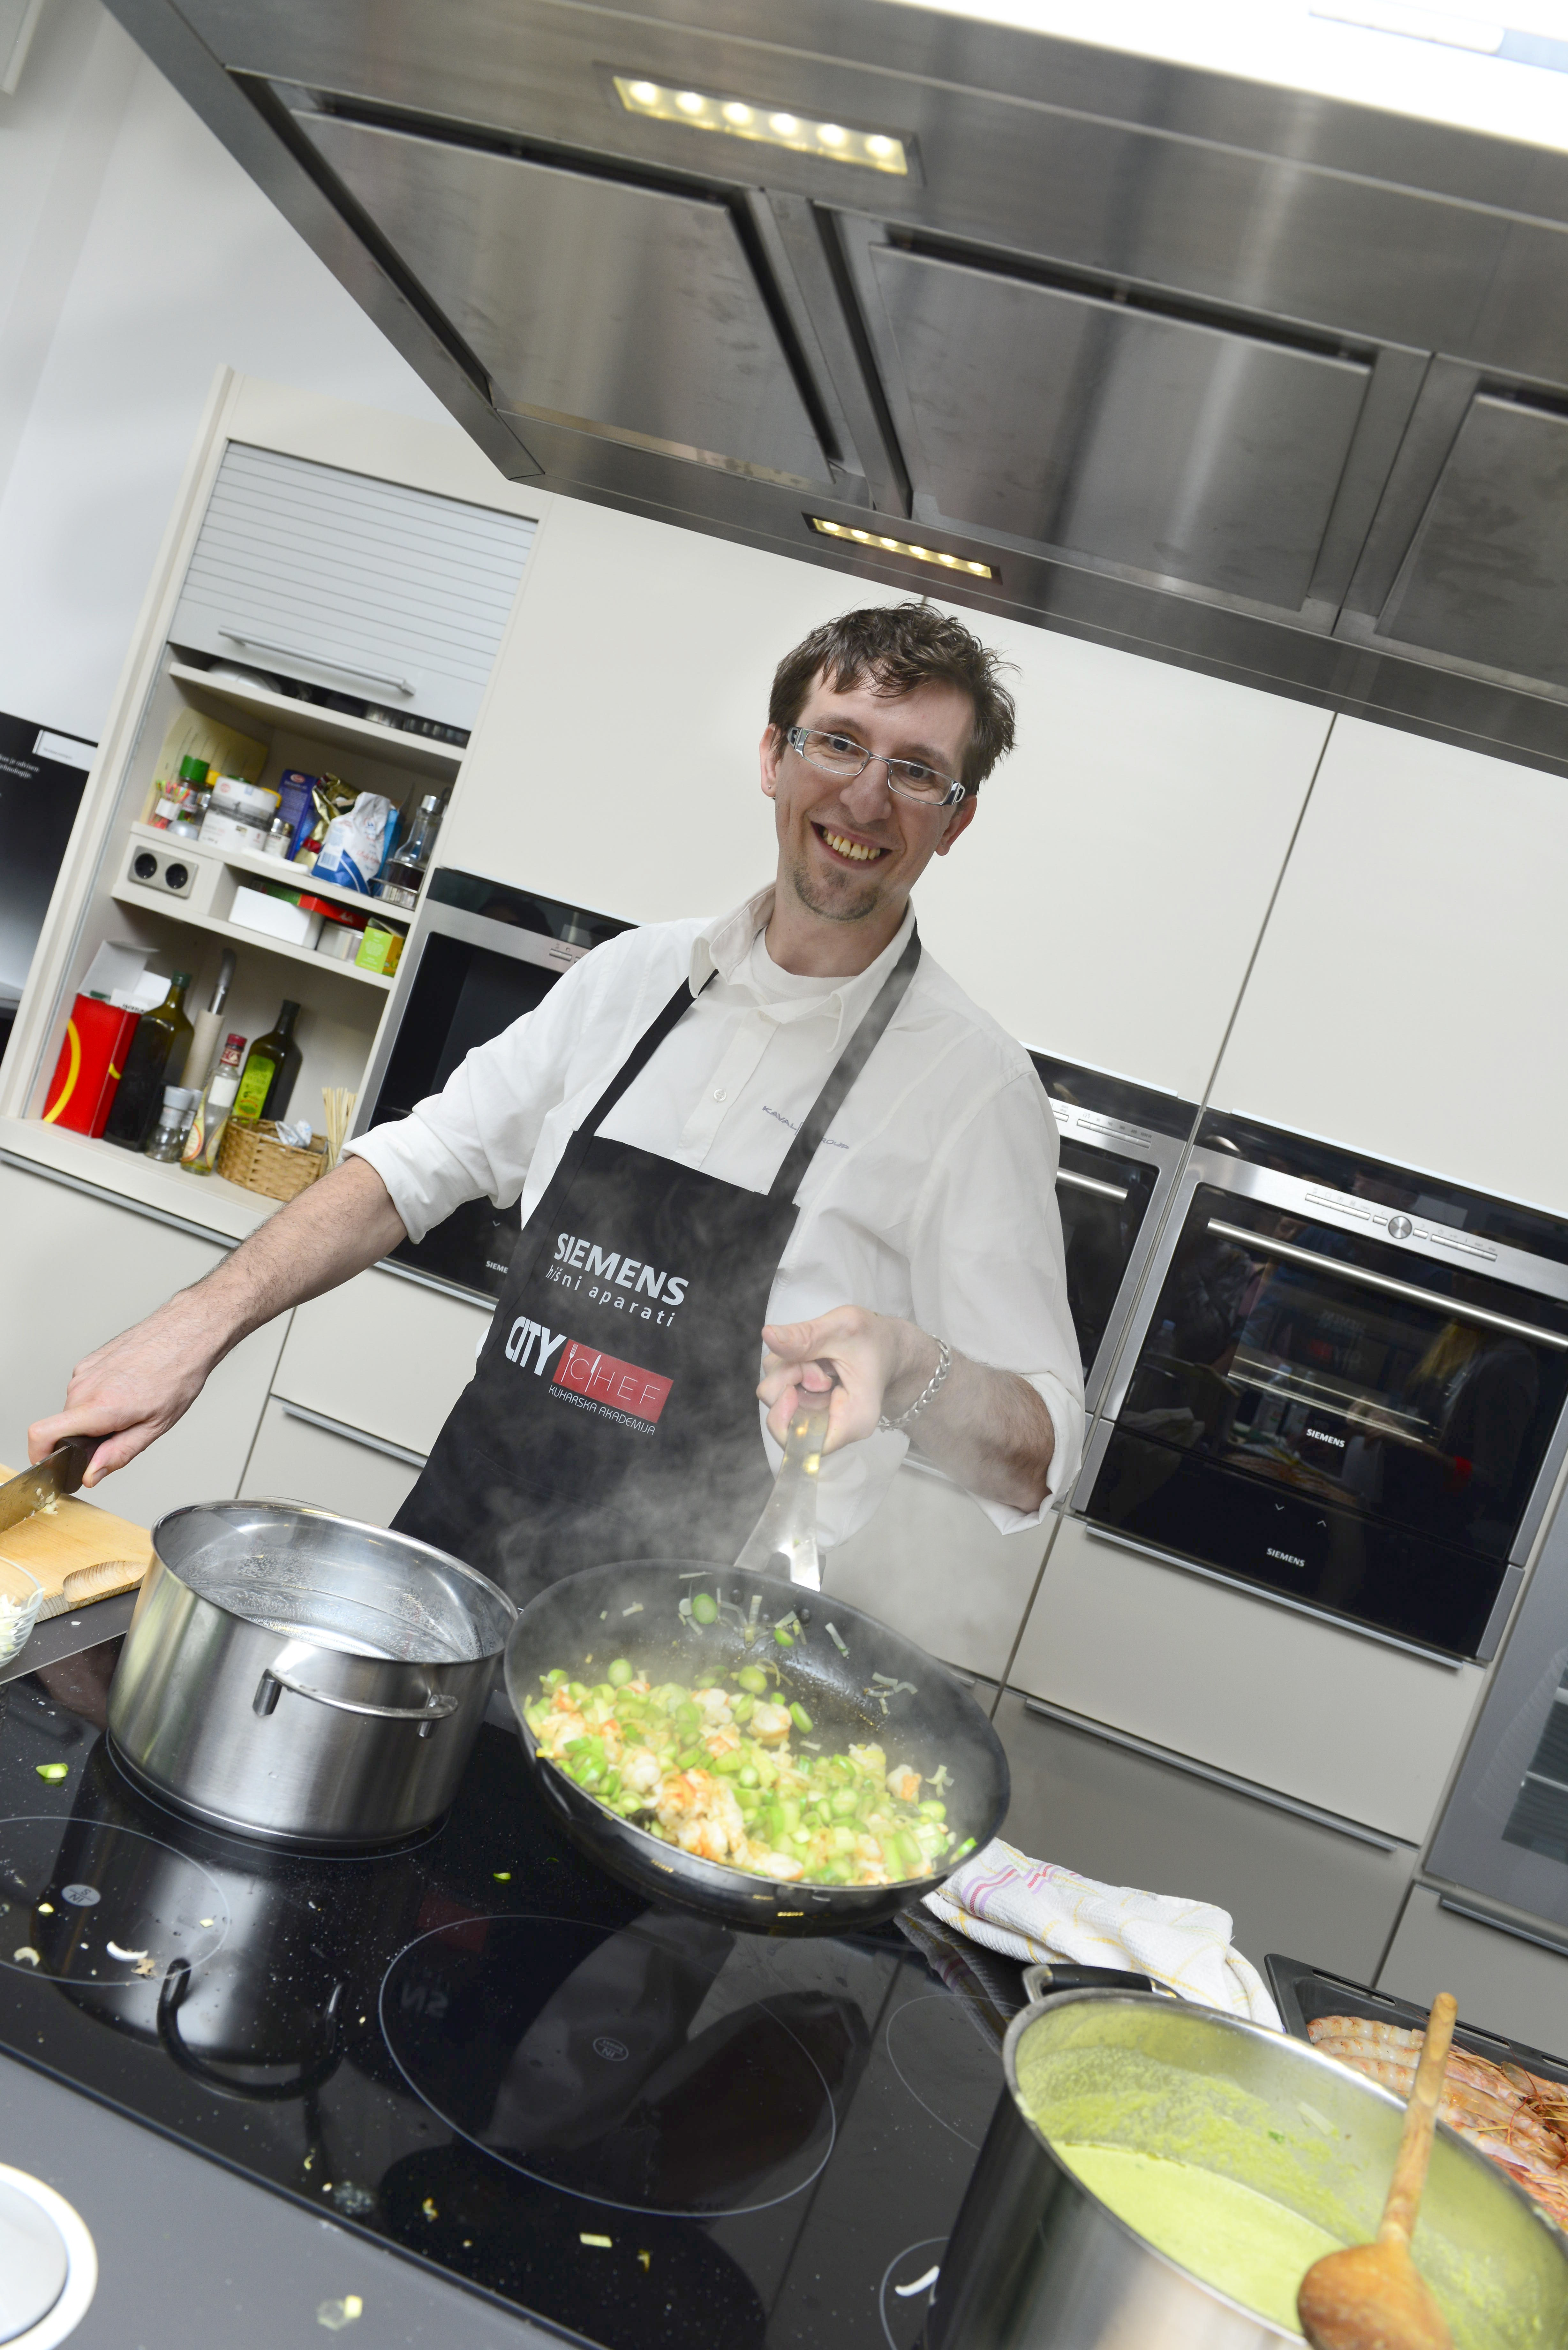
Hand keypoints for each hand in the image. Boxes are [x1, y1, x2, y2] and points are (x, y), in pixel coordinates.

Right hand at [27, 1293, 226, 1485]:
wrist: (185, 1333)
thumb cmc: (177, 1375)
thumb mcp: (154, 1427)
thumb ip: (118, 1454)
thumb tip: (90, 1474)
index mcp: (99, 1406)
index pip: (42, 1433)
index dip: (40, 1456)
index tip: (53, 1465)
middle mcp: (84, 1386)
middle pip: (64, 1427)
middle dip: (85, 1439)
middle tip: (121, 1432)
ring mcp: (84, 1371)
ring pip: (75, 1409)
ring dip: (95, 1418)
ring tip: (130, 1406)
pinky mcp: (88, 1361)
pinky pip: (84, 1391)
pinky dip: (99, 1399)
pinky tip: (127, 1390)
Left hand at [758, 1307, 937, 1452]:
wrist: (888, 1345)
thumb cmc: (875, 1340)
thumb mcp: (845, 1328)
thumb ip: (807, 1336)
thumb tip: (768, 1335)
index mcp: (852, 1422)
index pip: (801, 1445)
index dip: (784, 1418)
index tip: (792, 1388)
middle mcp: (831, 1427)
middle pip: (780, 1417)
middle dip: (787, 1378)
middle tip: (815, 1359)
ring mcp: (816, 1416)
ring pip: (776, 1396)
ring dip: (788, 1367)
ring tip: (819, 1356)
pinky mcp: (806, 1403)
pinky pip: (779, 1386)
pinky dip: (788, 1366)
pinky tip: (812, 1358)